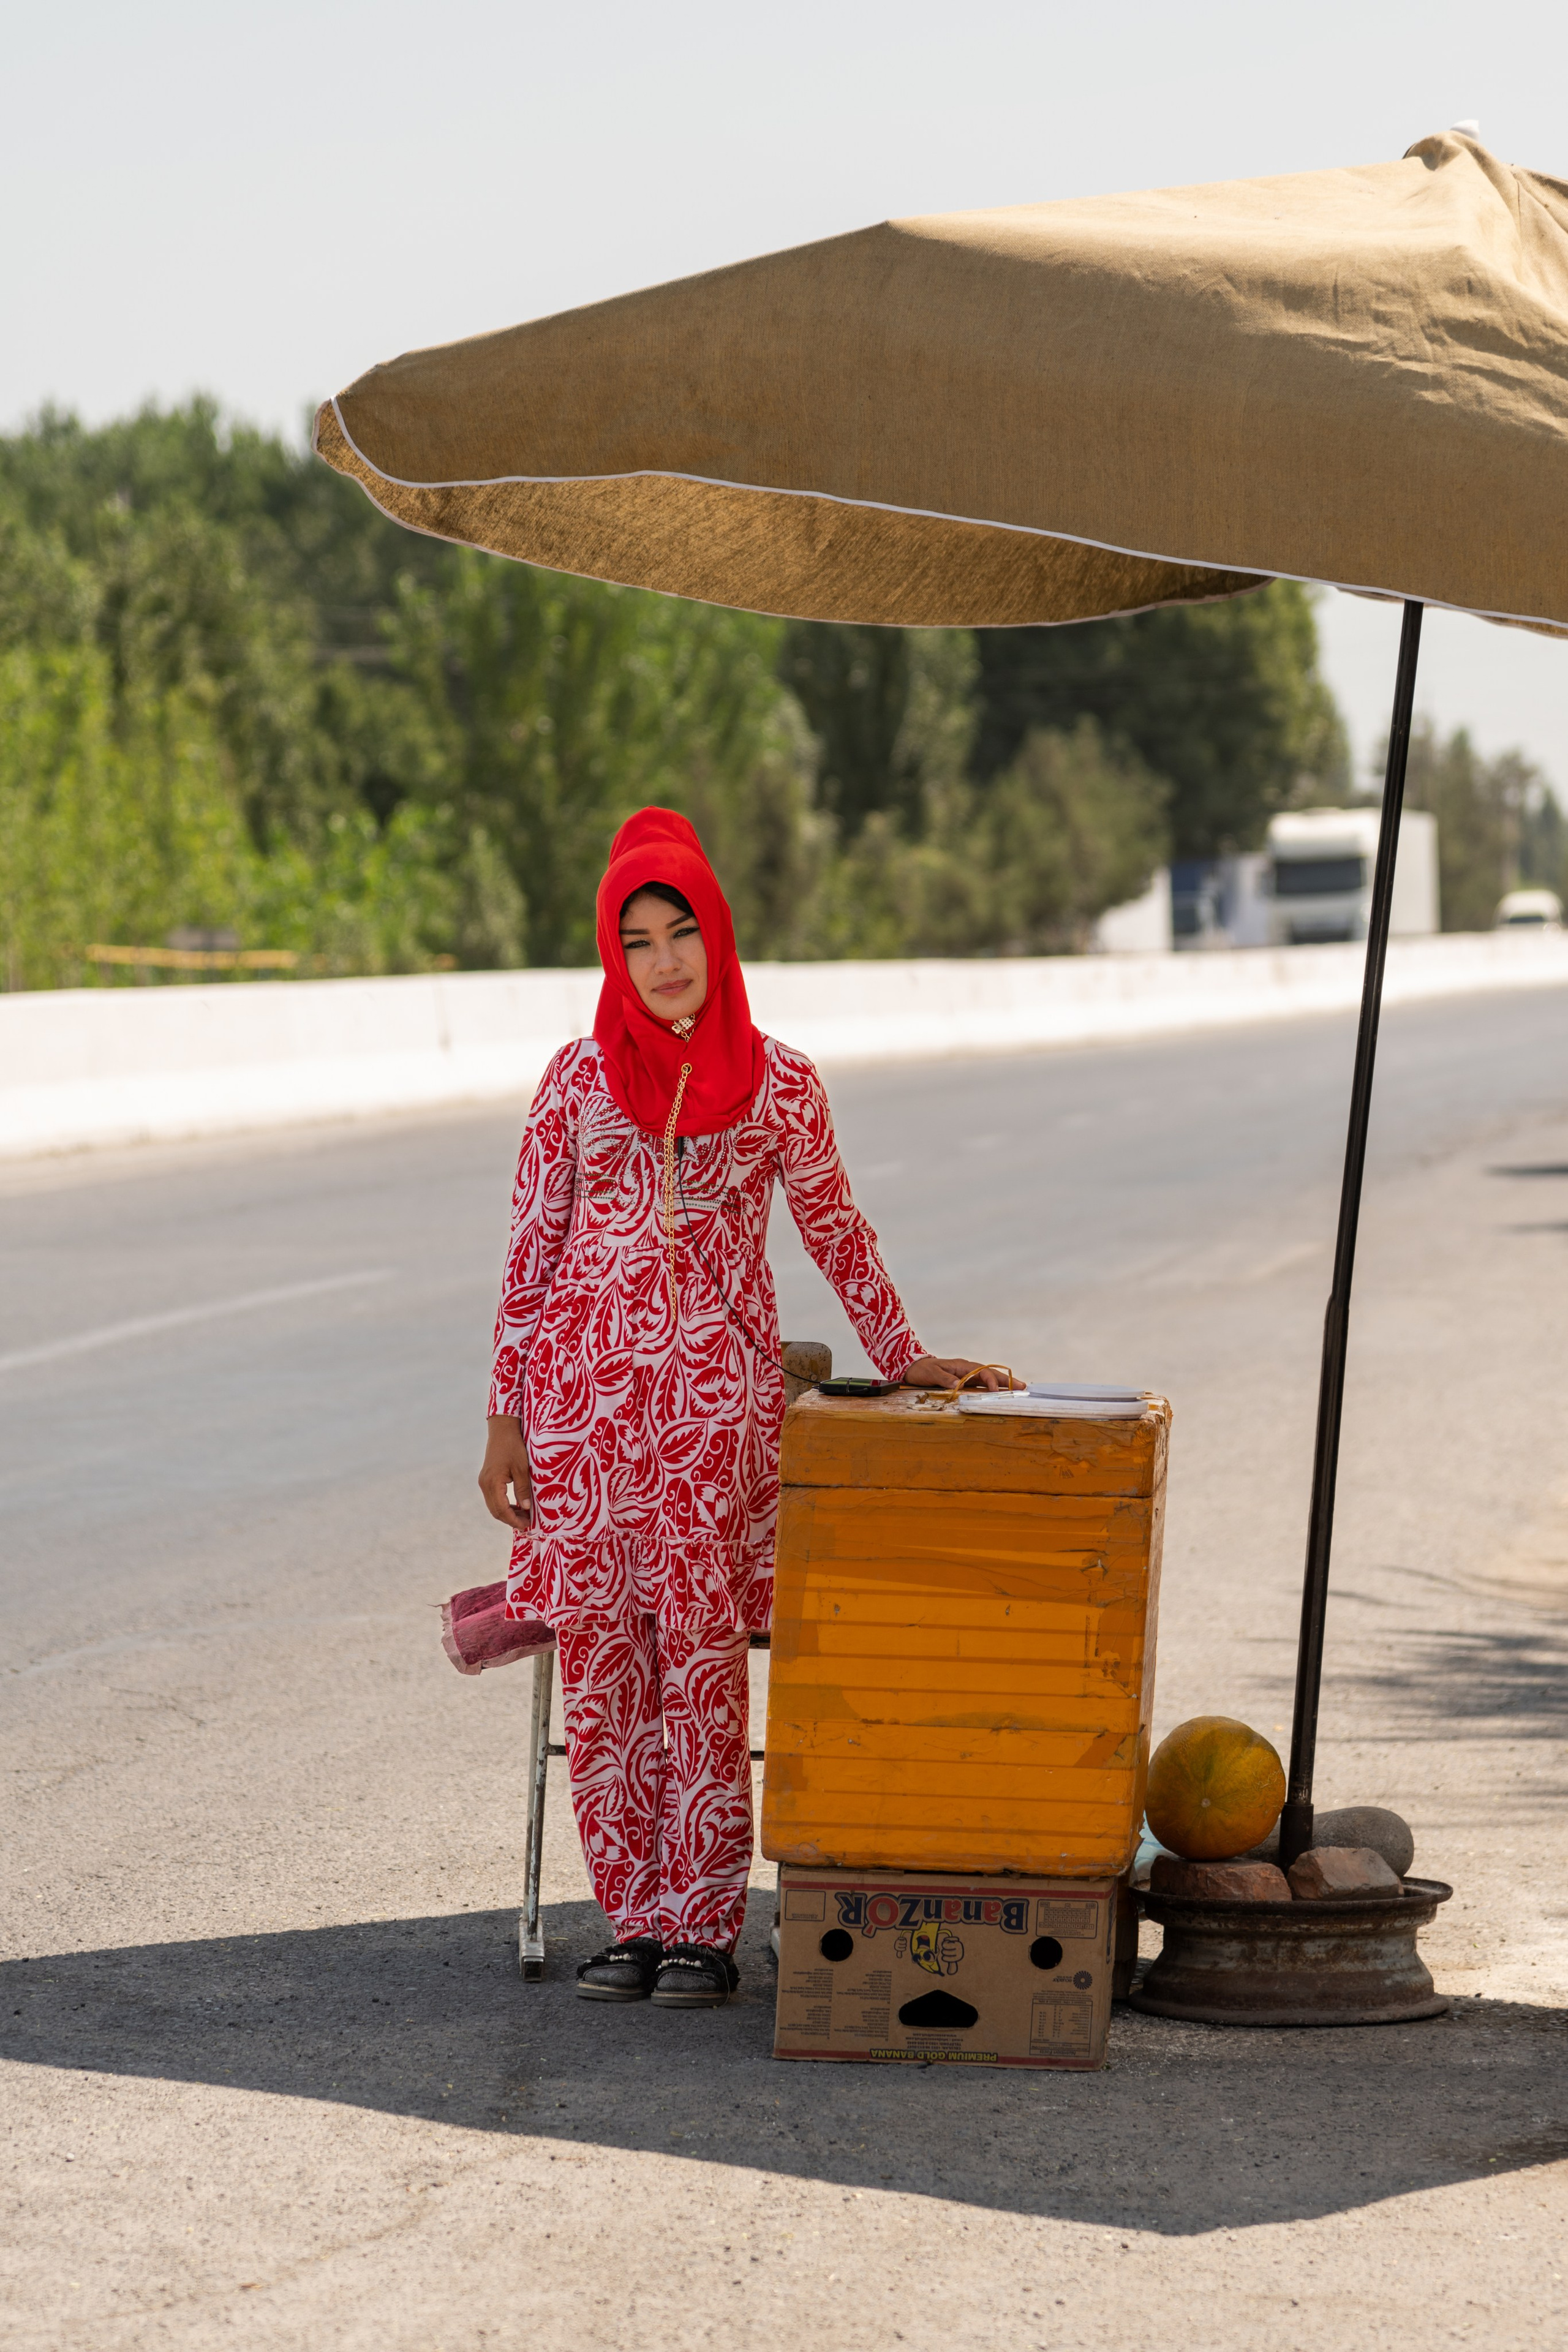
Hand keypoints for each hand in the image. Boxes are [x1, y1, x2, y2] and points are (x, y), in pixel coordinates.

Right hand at [479, 1415, 533, 1531]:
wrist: (502, 1429)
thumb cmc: (514, 1446)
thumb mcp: (522, 1468)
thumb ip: (523, 1489)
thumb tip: (526, 1508)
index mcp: (493, 1482)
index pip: (502, 1510)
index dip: (514, 1520)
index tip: (526, 1525)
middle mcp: (485, 1484)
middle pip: (495, 1511)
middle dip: (510, 1519)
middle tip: (527, 1523)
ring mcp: (484, 1481)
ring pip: (493, 1506)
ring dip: (507, 1513)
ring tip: (524, 1516)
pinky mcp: (486, 1479)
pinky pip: (493, 1498)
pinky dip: (504, 1504)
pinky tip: (516, 1505)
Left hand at [901, 1355, 1019, 1391]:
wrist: (914, 1367)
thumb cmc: (922, 1370)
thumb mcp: (931, 1373)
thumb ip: (944, 1378)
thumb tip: (957, 1385)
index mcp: (962, 1365)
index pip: (982, 1372)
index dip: (990, 1381)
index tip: (995, 1392)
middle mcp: (968, 1369)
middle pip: (990, 1373)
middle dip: (1006, 1380)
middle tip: (1022, 1386)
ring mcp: (968, 1374)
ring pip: (989, 1378)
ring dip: (1003, 1383)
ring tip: (1018, 1388)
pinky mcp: (965, 1381)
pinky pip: (983, 1384)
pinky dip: (993, 1387)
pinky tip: (1001, 1392)